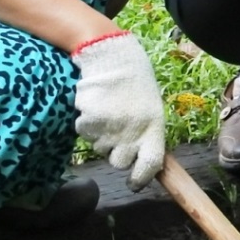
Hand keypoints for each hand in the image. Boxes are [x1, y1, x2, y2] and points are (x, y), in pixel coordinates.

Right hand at [72, 32, 165, 189]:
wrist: (111, 56)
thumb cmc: (134, 84)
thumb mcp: (151, 109)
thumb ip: (148, 134)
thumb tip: (148, 163)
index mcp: (154, 126)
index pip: (152, 164)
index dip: (141, 178)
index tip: (134, 183)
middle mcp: (133, 130)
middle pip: (120, 162)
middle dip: (117, 154)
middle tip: (117, 134)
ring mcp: (111, 127)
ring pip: (100, 149)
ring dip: (101, 137)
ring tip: (108, 113)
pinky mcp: (90, 121)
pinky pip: (85, 135)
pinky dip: (88, 126)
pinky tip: (96, 108)